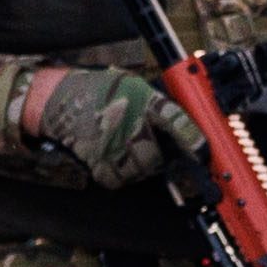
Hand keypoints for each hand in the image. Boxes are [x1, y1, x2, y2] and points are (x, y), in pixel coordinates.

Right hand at [30, 61, 188, 188]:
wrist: (62, 98)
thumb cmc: (102, 90)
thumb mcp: (134, 86)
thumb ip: (157, 105)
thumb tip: (182, 128)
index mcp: (145, 101)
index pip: (176, 121)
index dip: (192, 139)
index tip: (203, 153)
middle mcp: (131, 124)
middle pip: (158, 157)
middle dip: (158, 157)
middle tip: (146, 146)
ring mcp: (114, 146)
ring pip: (141, 171)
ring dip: (139, 166)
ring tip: (125, 147)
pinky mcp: (99, 163)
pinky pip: (119, 180)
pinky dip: (118, 173)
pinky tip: (111, 156)